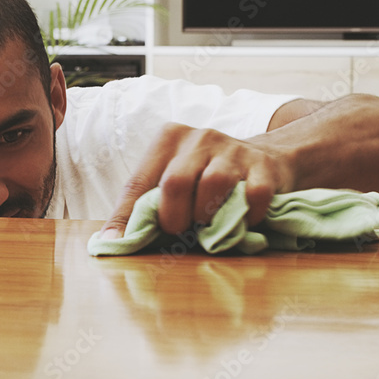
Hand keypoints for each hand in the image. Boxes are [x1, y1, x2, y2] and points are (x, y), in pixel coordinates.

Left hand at [99, 123, 292, 236]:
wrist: (267, 156)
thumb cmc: (206, 174)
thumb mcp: (174, 177)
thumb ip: (145, 202)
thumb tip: (112, 239)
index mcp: (169, 138)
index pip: (139, 181)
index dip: (126, 215)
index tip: (118, 240)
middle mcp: (200, 137)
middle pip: (174, 181)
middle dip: (172, 216)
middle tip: (177, 230)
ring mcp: (233, 149)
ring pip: (213, 184)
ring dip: (206, 215)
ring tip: (207, 224)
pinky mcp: (263, 165)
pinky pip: (252, 195)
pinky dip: (245, 216)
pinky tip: (240, 221)